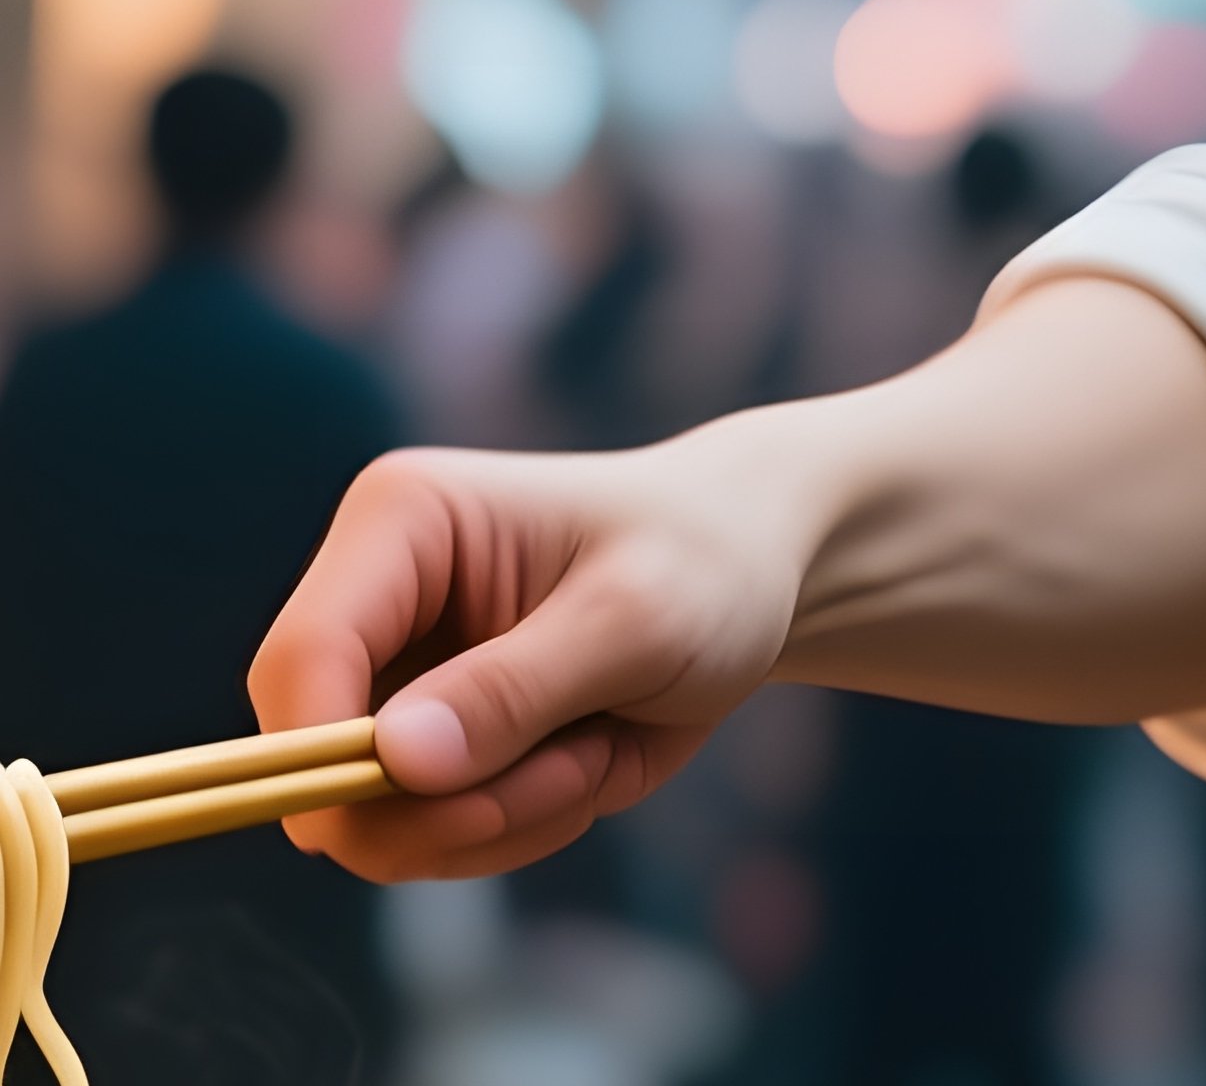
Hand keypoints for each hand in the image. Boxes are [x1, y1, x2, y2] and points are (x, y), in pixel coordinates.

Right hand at [249, 416, 817, 881]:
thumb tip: (395, 761)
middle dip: (447, 804)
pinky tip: (585, 766)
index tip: (442, 804)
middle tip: (576, 778)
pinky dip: (511, 828)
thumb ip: (517, 688)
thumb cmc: (704, 561)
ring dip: (497, 819)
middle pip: (316, 762)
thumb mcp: (635, 620)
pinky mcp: (430, 735)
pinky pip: (428, 834)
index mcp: (401, 520)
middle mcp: (375, 596)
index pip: (303, 659)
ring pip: (374, 819)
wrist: (753, 570)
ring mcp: (397, 673)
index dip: (331, 759)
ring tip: (596, 754)